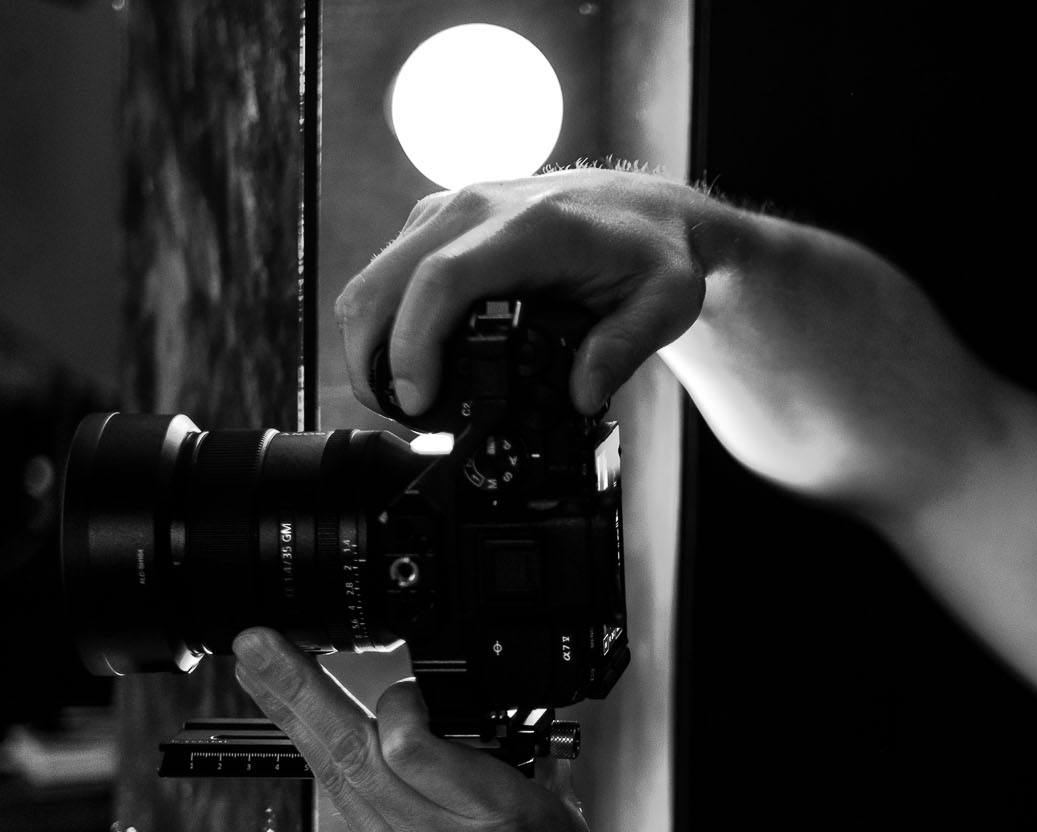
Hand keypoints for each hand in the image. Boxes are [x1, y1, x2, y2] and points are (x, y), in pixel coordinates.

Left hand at [229, 628, 642, 831]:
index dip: (401, 702)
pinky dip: (366, 802)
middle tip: (252, 646)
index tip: (410, 694)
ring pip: (345, 791)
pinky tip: (374, 790)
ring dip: (311, 733)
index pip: (413, 738)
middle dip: (293, 691)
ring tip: (273, 676)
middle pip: (349, 754)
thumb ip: (509, 781)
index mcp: (501, 823)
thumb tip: (456, 740)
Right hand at [336, 168, 713, 418]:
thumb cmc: (655, 253)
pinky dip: (387, 322)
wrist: (649, 210)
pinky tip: (412, 365)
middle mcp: (477, 209)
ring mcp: (452, 211)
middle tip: (400, 417)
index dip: (415, 343)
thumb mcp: (664, 305)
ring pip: (376, 277)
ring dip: (372, 343)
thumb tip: (580, 397)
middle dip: (372, 357)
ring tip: (405, 402)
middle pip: (386, 280)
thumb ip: (623, 349)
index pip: (443, 279)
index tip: (418, 400)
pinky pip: (391, 273)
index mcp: (530, 227)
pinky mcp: (440, 222)